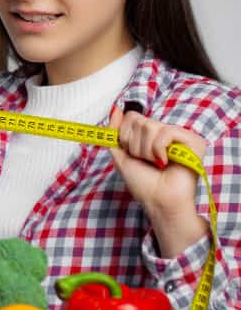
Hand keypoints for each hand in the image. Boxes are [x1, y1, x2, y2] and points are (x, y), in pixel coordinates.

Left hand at [109, 105, 208, 254]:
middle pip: (138, 120)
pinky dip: (158, 150)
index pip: (131, 117)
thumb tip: (116, 108)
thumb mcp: (120, 154)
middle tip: (146, 161)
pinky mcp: (193, 141)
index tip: (132, 154)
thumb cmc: (142, 182)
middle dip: (134, 145)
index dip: (124, 137)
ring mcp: (180, 135)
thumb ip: (115, 131)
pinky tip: (166, 162)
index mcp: (150, 134)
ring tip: (156, 163)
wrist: (158, 201)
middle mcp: (166, 132)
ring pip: (149, 126)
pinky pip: (166, 132)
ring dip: (145, 150)